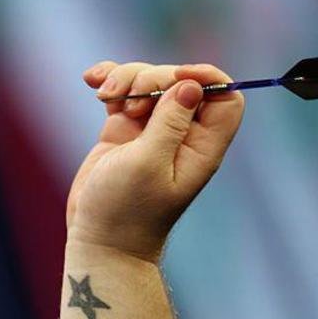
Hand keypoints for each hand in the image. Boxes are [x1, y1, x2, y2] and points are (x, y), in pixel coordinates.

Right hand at [66, 61, 244, 262]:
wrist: (101, 241)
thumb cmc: (127, 210)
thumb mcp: (148, 164)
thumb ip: (169, 123)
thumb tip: (191, 85)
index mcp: (202, 146)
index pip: (226, 98)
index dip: (208, 78)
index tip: (178, 77)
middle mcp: (182, 135)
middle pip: (181, 81)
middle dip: (153, 78)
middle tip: (131, 106)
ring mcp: (153, 129)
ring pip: (150, 80)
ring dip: (126, 78)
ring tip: (105, 97)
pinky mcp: (126, 128)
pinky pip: (125, 91)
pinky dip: (110, 81)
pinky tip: (91, 81)